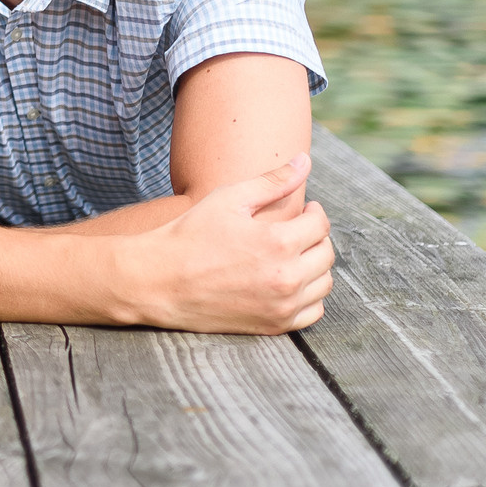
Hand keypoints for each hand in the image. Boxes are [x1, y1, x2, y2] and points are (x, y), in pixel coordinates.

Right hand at [119, 153, 332, 333]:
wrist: (159, 281)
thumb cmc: (190, 234)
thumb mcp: (228, 199)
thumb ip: (272, 181)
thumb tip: (304, 161)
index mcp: (277, 242)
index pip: (320, 224)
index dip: (315, 211)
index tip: (305, 208)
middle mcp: (286, 277)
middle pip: (326, 253)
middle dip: (317, 236)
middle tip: (299, 228)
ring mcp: (281, 305)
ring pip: (324, 284)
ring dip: (316, 265)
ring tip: (295, 253)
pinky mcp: (273, 325)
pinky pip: (312, 312)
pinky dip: (310, 296)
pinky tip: (290, 281)